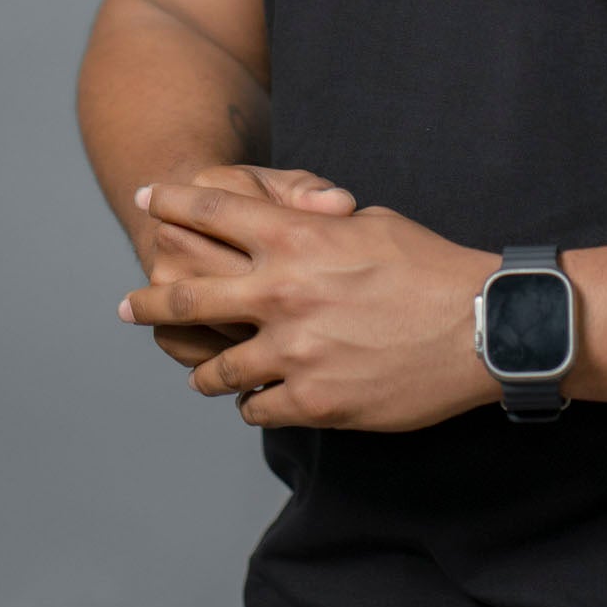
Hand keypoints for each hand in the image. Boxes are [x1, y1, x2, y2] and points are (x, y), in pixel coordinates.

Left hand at [119, 182, 502, 431]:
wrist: (479, 327)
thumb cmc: (432, 267)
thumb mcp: (371, 225)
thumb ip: (319, 227)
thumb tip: (297, 225)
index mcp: (296, 239)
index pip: (213, 212)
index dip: (173, 202)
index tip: (148, 198)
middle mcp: (281, 293)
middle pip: (185, 296)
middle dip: (149, 300)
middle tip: (128, 306)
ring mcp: (291, 352)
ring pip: (215, 369)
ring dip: (206, 370)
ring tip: (204, 373)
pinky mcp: (311, 401)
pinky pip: (257, 408)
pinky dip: (256, 403)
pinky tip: (263, 399)